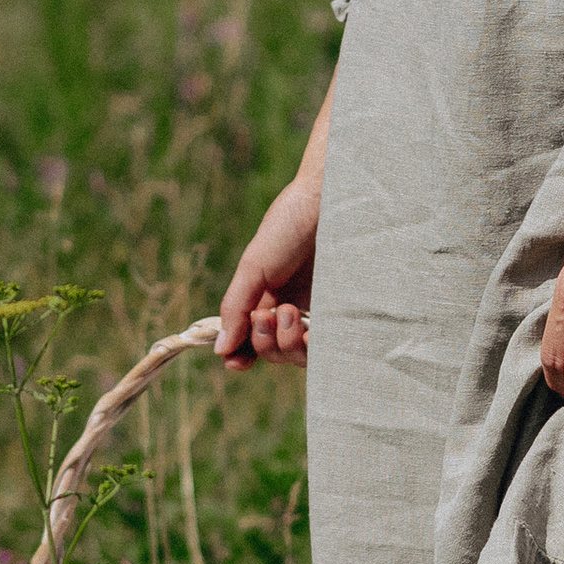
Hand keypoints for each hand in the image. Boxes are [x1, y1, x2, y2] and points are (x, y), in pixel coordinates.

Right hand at [216, 175, 318, 367]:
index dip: (242, 356)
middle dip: (264, 343)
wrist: (330, 201)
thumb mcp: (254, 265)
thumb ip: (236, 307)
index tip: (236, 362)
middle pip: (273, 352)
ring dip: (287, 343)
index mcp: (266, 298)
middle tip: (267, 315)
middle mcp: (292, 309)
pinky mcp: (344, 313)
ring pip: (299, 355)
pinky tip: (310, 329)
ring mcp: (319, 312)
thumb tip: (219, 349)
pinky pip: (329, 347)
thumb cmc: (288, 226)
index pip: (250, 340)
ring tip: (290, 312)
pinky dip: (315, 347)